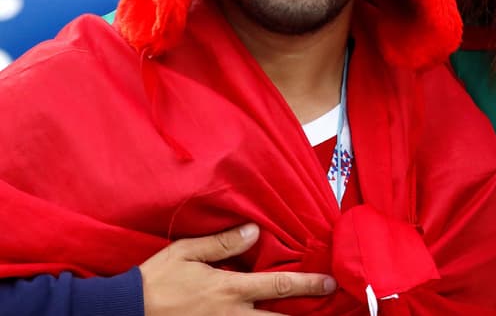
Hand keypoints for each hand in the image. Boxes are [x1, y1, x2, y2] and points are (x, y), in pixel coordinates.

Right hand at [140, 223, 335, 315]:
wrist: (122, 312)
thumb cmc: (154, 279)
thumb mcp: (186, 252)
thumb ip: (222, 243)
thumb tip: (254, 232)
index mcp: (229, 289)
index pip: (278, 287)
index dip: (308, 285)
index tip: (330, 283)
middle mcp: (230, 315)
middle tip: (327, 309)